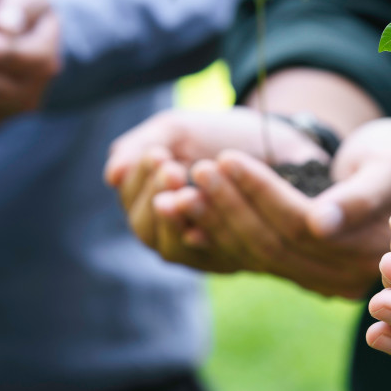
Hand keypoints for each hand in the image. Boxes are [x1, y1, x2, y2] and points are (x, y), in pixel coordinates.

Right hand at [104, 108, 326, 271]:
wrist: (279, 140)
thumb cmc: (220, 136)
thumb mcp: (178, 131)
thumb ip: (143, 146)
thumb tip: (111, 175)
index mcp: (153, 207)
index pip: (131, 205)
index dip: (138, 182)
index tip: (157, 153)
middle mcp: (175, 235)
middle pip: (147, 232)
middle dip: (154, 197)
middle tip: (171, 167)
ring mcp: (204, 251)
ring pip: (174, 249)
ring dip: (176, 217)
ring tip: (187, 181)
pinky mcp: (237, 259)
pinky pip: (214, 257)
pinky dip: (207, 235)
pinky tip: (209, 209)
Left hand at [158, 118, 390, 296]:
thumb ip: (360, 195)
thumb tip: (319, 222)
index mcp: (372, 254)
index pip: (302, 227)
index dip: (262, 193)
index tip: (228, 157)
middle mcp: (346, 279)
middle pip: (275, 246)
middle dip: (232, 204)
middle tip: (199, 167)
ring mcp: (323, 281)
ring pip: (260, 255)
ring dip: (220, 218)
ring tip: (190, 180)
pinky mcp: (304, 273)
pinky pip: (257, 258)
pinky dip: (223, 232)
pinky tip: (195, 206)